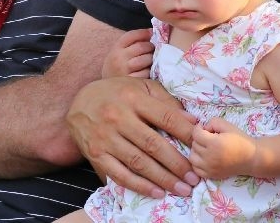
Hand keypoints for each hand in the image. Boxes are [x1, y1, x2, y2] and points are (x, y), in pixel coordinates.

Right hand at [66, 77, 199, 199]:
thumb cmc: (117, 93)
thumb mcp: (140, 88)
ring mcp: (105, 137)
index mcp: (133, 98)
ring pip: (139, 162)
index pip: (165, 117)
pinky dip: (140, 186)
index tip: (200, 147)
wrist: (79, 102)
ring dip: (163, 179)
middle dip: (177, 164)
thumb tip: (192, 121)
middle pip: (153, 145)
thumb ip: (165, 101)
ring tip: (182, 189)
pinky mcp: (96, 153)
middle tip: (194, 178)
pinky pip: (120, 174)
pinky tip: (157, 192)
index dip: (186, 133)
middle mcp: (118, 117)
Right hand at [102, 29, 153, 78]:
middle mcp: (119, 57)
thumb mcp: (119, 52)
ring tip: (151, 60)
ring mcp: (124, 70)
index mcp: (116, 48)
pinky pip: (147, 73)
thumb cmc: (117, 66)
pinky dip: (149, 71)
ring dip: (152, 59)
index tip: (151, 32)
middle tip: (153, 49)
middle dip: (151, 47)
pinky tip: (147, 71)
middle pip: (142, 47)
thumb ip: (132, 43)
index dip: (144, 32)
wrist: (106, 88)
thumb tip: (151, 32)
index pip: (132, 35)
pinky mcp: (131, 81)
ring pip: (146, 59)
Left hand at [189, 117, 254, 179]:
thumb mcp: (227, 125)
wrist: (251, 158)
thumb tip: (203, 129)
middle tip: (209, 137)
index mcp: (214, 144)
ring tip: (205, 148)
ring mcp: (210, 168)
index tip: (205, 128)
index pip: (195, 134)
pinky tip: (205, 158)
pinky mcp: (211, 175)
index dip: (198, 128)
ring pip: (192, 157)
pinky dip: (197, 163)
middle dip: (199, 139)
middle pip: (194, 145)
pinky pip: (196, 169)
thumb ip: (212, 122)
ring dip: (196, 151)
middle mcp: (210, 158)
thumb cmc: (240, 140)